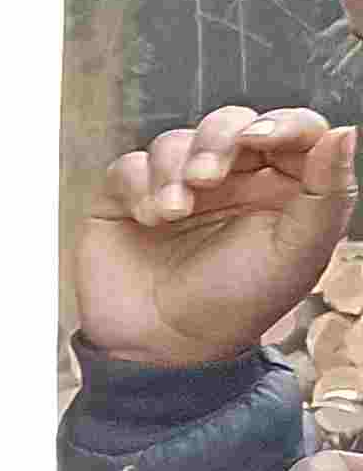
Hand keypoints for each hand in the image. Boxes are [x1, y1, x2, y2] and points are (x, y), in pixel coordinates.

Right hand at [74, 106, 354, 369]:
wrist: (162, 346)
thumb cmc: (235, 305)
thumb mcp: (296, 254)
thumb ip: (327, 194)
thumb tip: (347, 132)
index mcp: (281, 191)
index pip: (293, 133)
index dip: (280, 123)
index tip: (260, 139)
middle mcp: (231, 182)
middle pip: (229, 123)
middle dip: (216, 141)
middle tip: (207, 179)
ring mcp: (177, 187)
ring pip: (175, 141)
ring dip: (173, 170)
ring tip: (173, 213)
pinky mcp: (128, 197)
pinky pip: (130, 165)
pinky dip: (138, 185)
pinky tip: (148, 219)